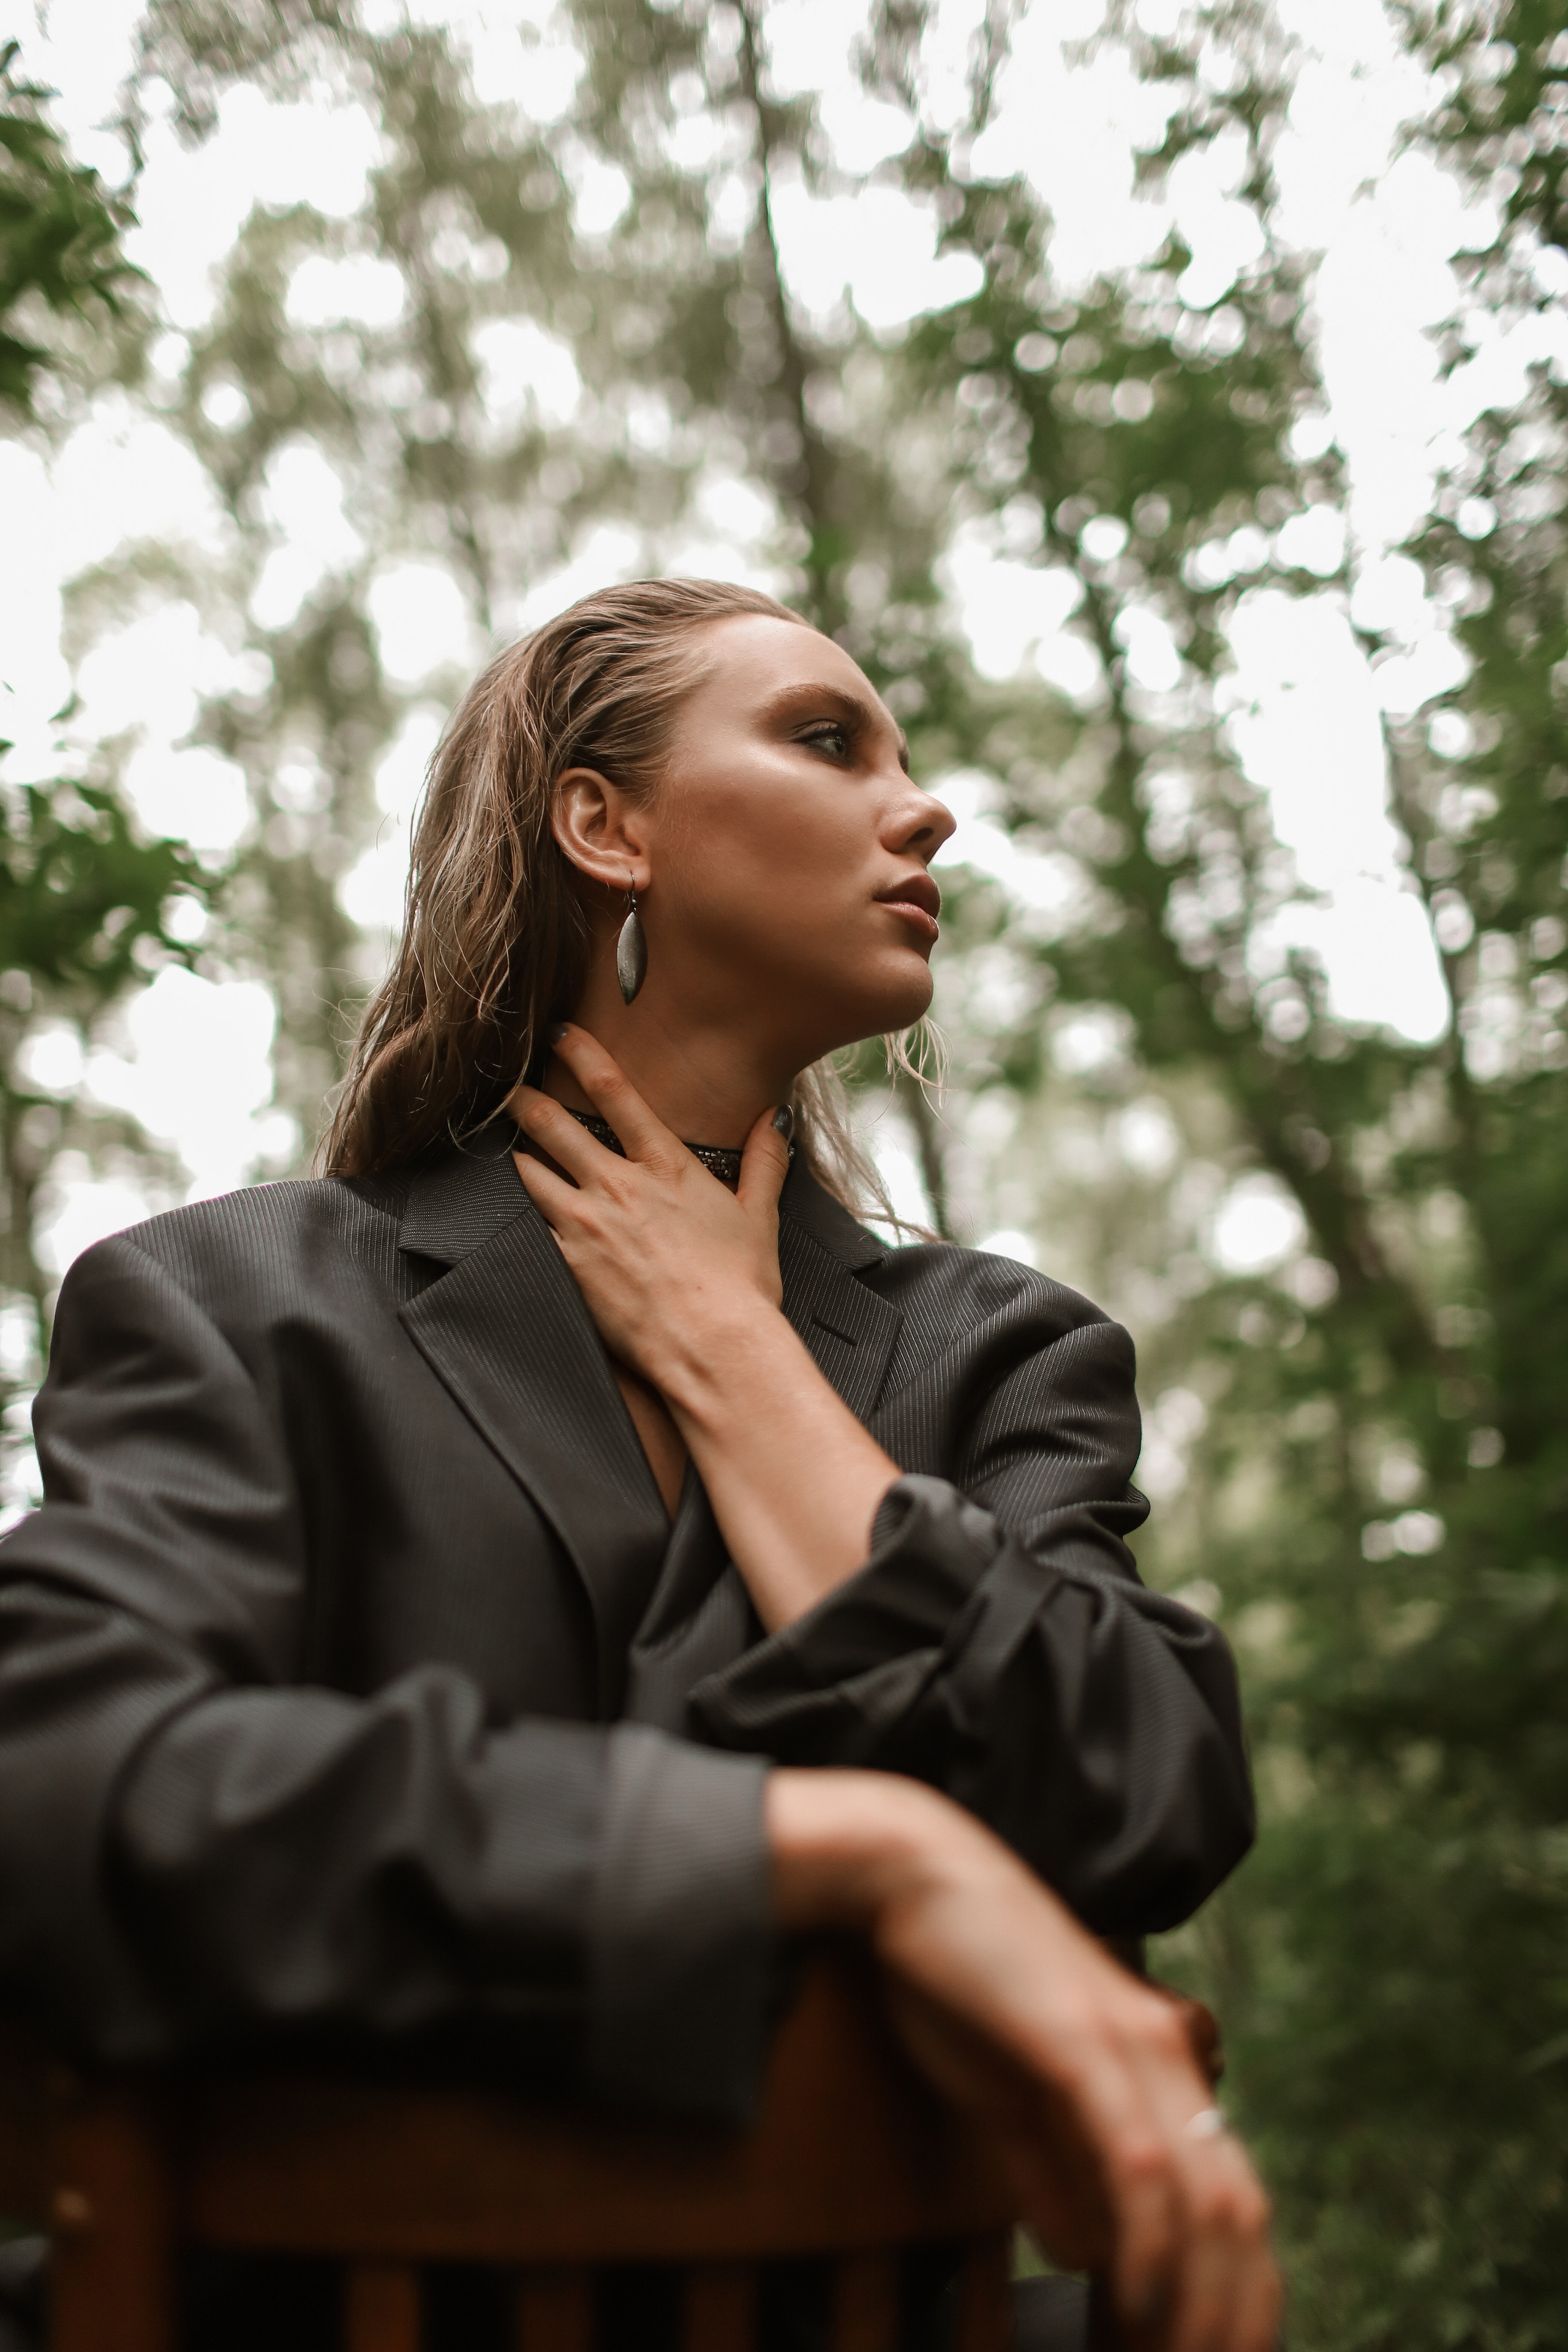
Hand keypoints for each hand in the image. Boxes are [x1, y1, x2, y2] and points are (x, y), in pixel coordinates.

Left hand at [509, 1025, 902, 1628]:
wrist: (711, 1344)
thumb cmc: (740, 1288)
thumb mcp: (761, 1216)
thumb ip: (765, 1161)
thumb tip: (774, 1120)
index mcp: (666, 1166)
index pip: (616, 1093)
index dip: (584, 1056)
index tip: (563, 1036)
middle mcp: (619, 1184)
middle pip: (554, 1126)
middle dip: (527, 1102)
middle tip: (510, 1088)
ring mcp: (586, 1222)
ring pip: (531, 1171)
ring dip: (517, 1155)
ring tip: (506, 1147)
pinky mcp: (567, 1260)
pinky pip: (531, 1224)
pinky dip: (521, 1210)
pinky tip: (510, 1210)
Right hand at [768, 1769, 1282, 2351]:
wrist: (913, 1876)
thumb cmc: (955, 1978)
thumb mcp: (1006, 2096)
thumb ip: (1047, 2171)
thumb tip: (1081, 2254)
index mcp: (1155, 2066)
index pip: (1233, 2199)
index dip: (1236, 2292)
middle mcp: (1166, 2056)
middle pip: (1243, 2213)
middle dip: (1233, 2316)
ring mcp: (1131, 2046)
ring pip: (1208, 2198)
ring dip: (1198, 2302)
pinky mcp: (1082, 2043)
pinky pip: (1138, 2162)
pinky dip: (1148, 2244)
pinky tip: (1131, 2301)